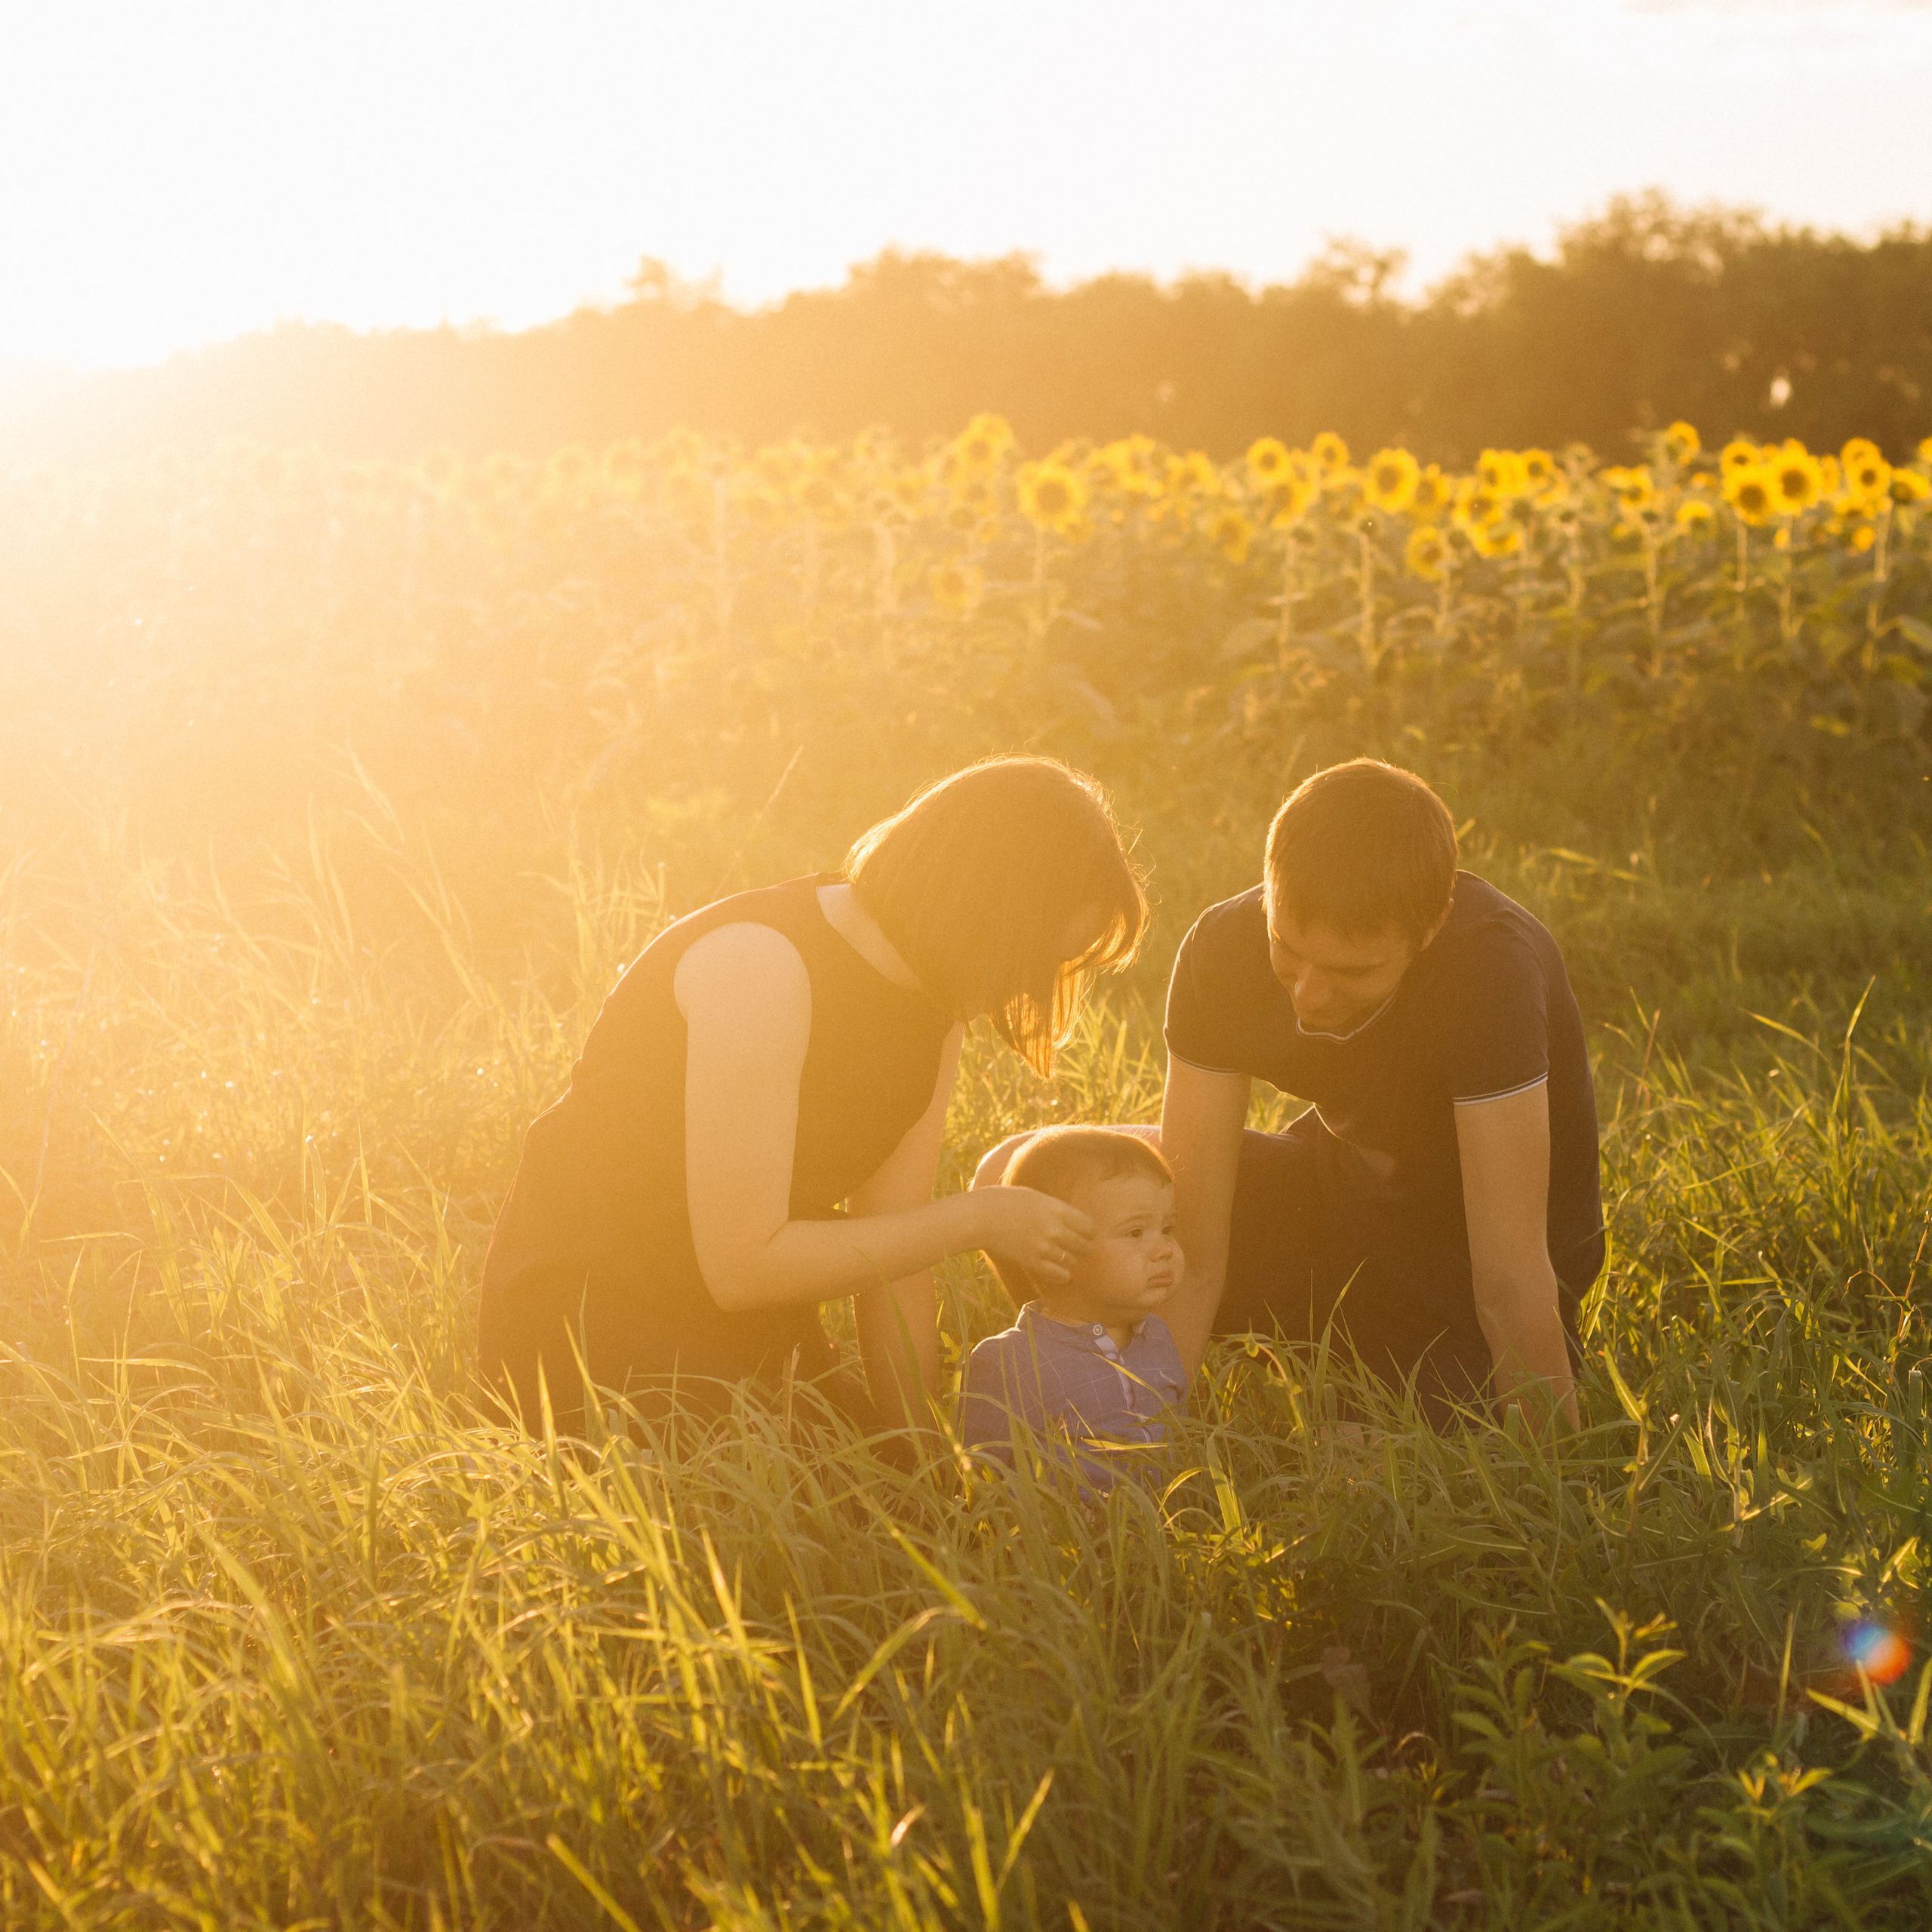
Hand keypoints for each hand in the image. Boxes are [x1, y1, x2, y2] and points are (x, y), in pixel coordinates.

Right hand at [970, 1186, 1093, 1286]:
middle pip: (1084, 1245)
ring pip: (1072, 1261)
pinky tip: (1058, 1271)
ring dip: (1069, 1260)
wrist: (980, 1216)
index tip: (1085, 1234)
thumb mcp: (1035, 1196)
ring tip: (1062, 1257)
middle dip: (1082, 1247)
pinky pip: (1059, 1275)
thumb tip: (1071, 1219)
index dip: (1089, 1232)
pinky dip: (1062, 1275)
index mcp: (1056, 1209)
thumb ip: (1054, 1209)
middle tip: (1077, 1248)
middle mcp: (1054, 1228)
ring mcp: (1043, 1247)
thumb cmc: (1004, 1201)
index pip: (1089, 1226)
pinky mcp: (1032, 1262)